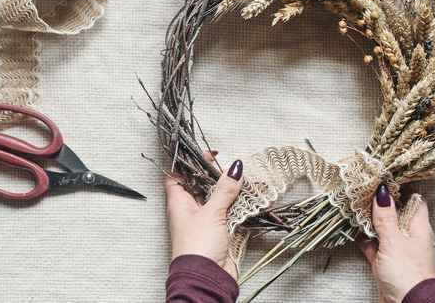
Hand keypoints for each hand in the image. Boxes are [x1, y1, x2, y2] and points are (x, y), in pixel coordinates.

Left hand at [165, 156, 243, 279]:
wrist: (206, 279)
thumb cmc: (197, 249)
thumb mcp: (211, 212)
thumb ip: (224, 190)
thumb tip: (233, 168)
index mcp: (179, 203)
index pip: (178, 175)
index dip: (190, 163)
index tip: (208, 154)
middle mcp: (191, 211)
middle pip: (203, 186)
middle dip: (220, 177)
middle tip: (234, 170)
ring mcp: (206, 222)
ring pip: (220, 200)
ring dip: (236, 193)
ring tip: (251, 185)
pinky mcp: (220, 234)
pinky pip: (232, 215)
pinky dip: (243, 208)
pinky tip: (256, 202)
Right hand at [357, 185, 434, 302]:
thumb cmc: (407, 273)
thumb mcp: (394, 240)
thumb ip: (386, 217)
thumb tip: (383, 192)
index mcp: (419, 227)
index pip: (414, 199)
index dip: (402, 187)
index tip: (385, 177)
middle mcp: (410, 236)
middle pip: (396, 212)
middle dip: (381, 201)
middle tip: (365, 188)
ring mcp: (397, 249)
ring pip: (383, 228)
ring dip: (370, 219)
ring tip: (355, 205)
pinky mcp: (386, 262)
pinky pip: (374, 244)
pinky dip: (364, 237)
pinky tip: (353, 229)